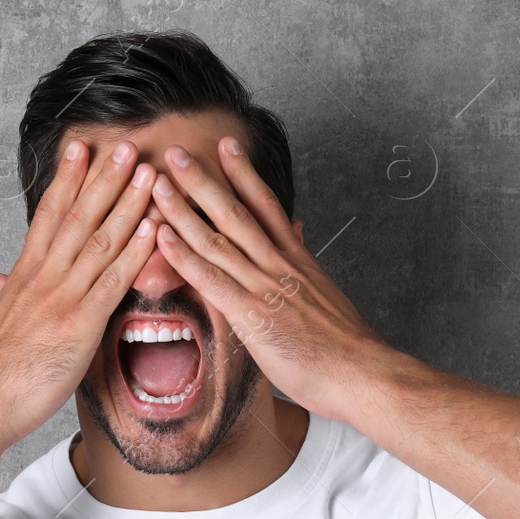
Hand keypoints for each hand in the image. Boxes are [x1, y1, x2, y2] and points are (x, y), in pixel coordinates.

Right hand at [0, 138, 156, 443]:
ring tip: (148, 173)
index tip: (81, 150)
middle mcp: (44, 277)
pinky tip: (154, 229)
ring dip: (127, 204)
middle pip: (77, 216)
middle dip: (104, 178)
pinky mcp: (80, 322)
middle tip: (126, 145)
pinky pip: (113, 280)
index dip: (66, 180)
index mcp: (25, 275)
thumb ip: (3, 294)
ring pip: (99, 239)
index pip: (49, 216)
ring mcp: (62, 297)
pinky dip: (135, 252)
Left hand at [150, 137, 395, 424]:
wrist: (360, 372)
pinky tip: (162, 236)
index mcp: (297, 260)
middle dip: (203, 180)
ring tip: (158, 183)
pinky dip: (184, 256)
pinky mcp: (252, 315)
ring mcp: (264, 287)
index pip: (267, 206)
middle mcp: (279, 265)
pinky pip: (211, 279)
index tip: (227, 146)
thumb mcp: (325, 294)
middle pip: (236, 211)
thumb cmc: (343, 345)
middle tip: (177, 151)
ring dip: (183, 209)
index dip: (245, 174)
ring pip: (217, 238)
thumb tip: (298, 236)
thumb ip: (304, 266)